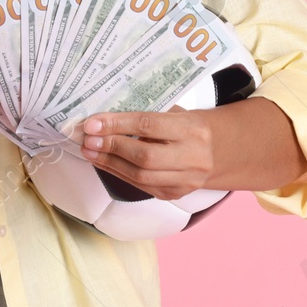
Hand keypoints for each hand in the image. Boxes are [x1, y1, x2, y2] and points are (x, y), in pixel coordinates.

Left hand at [78, 106, 214, 200]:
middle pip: (144, 156)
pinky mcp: (175, 194)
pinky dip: (118, 174)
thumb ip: (146, 114)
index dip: (118, 124)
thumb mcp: (176, 112)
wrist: (218, 151)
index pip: (149, 125)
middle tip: (88, 139)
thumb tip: (105, 117)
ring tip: (89, 151)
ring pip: (141, 176)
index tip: (93, 123)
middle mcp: (192, 157)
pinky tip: (104, 162)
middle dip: (112, 147)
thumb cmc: (190, 126)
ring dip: (110, 163)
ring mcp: (185, 180)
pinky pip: (141, 187)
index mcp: (192, 129)